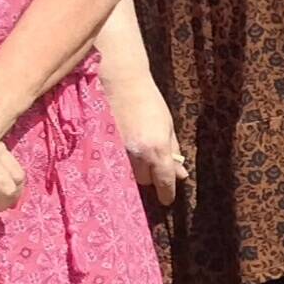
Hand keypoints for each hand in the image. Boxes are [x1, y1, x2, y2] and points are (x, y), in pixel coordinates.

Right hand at [106, 67, 189, 206]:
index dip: (167, 193)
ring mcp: (117, 151)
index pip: (164, 181)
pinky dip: (119, 160)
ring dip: (134, 168)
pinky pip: (113, 164)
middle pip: (145, 181)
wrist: (120, 82)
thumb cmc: (148, 101)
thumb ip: (173, 151)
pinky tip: (121, 146)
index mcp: (156, 148)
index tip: (168, 200)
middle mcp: (136, 154)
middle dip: (150, 175)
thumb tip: (181, 174)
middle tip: (150, 158)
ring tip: (135, 147)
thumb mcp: (168, 125)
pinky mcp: (101, 147)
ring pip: (128, 174)